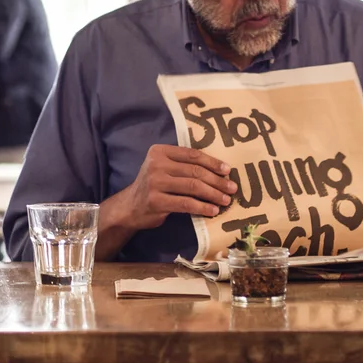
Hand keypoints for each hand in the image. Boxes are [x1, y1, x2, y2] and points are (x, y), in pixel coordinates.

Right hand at [102, 145, 237, 235]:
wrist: (130, 207)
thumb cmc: (154, 186)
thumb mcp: (164, 168)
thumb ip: (183, 164)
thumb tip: (219, 169)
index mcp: (159, 151)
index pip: (192, 154)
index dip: (212, 162)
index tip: (228, 170)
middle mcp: (156, 164)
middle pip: (195, 171)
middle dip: (217, 180)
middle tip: (232, 188)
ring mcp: (155, 183)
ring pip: (193, 187)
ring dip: (213, 194)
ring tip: (226, 200)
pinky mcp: (157, 201)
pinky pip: (186, 203)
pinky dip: (202, 207)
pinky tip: (213, 211)